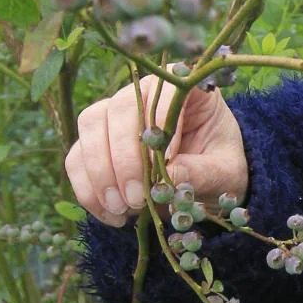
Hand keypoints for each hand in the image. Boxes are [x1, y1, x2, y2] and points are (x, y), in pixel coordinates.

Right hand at [65, 75, 246, 226]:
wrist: (207, 183)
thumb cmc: (221, 168)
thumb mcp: (225, 172)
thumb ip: (201, 171)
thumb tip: (165, 176)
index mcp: (184, 88)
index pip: (161, 94)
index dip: (158, 126)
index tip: (167, 161)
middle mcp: (144, 93)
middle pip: (117, 111)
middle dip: (123, 158)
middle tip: (135, 198)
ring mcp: (114, 114)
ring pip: (90, 130)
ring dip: (100, 173)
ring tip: (122, 209)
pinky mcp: (94, 142)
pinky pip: (77, 160)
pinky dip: (89, 190)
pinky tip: (112, 215)